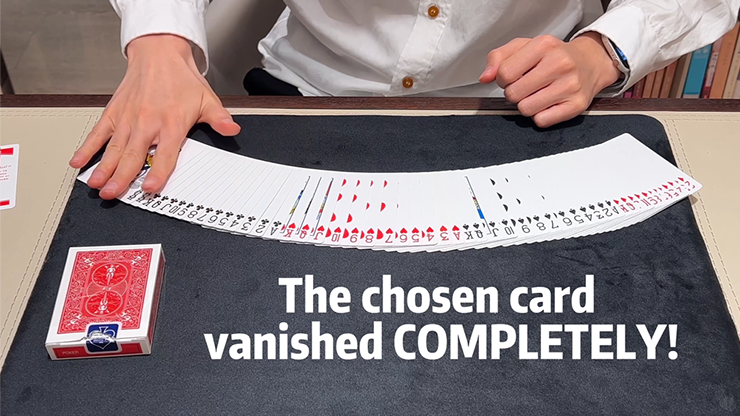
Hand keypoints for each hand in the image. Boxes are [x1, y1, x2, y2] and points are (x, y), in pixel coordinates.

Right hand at [69, 34, 240, 199]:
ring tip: (95, 184)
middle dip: (122, 176)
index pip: (166, 154)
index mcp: (172, 123)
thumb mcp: (207, 99)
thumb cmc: (181, 80)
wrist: (159, 54)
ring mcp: (128, 118)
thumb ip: (219, 119)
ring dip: (103, 167)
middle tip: (112, 193)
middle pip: (134, 155)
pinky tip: (78, 161)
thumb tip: (232, 130)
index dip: (158, 173)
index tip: (150, 188)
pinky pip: (98, 132)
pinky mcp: (114, 112)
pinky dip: (87, 147)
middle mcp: (147, 122)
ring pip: (114, 148)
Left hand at [479, 32, 620, 127]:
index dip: (503, 79)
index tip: (512, 76)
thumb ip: (498, 58)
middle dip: (514, 93)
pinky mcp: (576, 105)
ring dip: (526, 105)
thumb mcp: (524, 47)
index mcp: (544, 45)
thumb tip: (485, 77)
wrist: (590, 63)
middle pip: (513, 94)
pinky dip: (540, 115)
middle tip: (526, 86)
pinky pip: (541, 121)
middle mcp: (560, 63)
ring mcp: (570, 85)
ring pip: (526, 109)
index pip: (505, 73)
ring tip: (537, 94)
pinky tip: (548, 103)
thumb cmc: (553, 56)